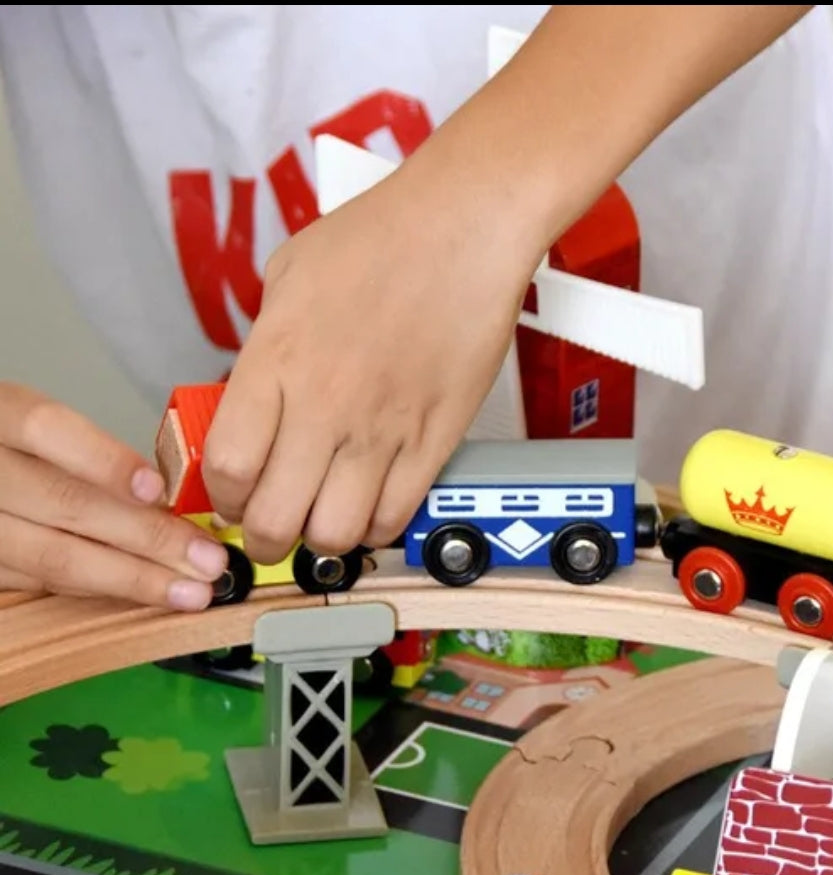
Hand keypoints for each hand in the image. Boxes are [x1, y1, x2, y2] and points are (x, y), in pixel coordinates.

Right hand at [0, 384, 227, 608]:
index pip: (45, 428)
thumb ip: (90, 453)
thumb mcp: (41, 429)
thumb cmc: (16, 447)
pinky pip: (44, 583)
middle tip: (208, 559)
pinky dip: (103, 588)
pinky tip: (148, 593)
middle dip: (148, 536)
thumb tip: (170, 496)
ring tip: (192, 591)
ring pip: (54, 556)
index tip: (159, 490)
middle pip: (65, 503)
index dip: (103, 460)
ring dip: (133, 578)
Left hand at [200, 156, 542, 564]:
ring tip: (325, 521)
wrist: (464, 230)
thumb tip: (258, 391)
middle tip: (272, 528)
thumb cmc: (380, 238)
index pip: (228, 467)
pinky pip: (397, 517)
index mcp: (276, 360)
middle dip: (265, 537)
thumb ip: (266, 344)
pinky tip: (372, 509)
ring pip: (337, 533)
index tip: (232, 499)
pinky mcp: (435, 440)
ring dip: (323, 540)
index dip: (223, 499)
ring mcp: (382, 429)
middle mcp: (323, 405)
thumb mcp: (288, 276)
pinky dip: (378, 529)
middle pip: (275, 518)